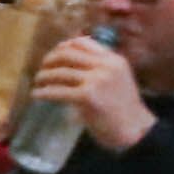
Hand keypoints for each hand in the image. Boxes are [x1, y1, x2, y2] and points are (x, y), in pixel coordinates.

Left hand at [31, 34, 153, 154]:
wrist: (135, 131)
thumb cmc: (124, 108)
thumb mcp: (117, 79)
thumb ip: (100, 68)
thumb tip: (69, 58)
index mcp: (114, 60)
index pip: (83, 43)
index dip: (63, 46)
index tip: (54, 55)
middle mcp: (106, 67)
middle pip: (67, 54)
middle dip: (49, 60)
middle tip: (43, 69)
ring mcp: (97, 81)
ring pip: (59, 73)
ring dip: (43, 77)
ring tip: (39, 83)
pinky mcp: (87, 97)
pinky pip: (57, 91)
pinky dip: (43, 93)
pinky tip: (37, 95)